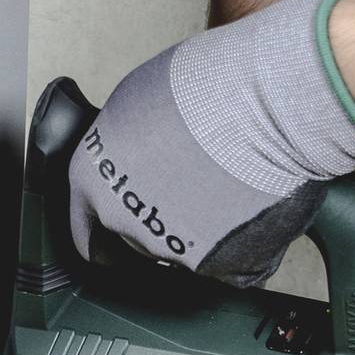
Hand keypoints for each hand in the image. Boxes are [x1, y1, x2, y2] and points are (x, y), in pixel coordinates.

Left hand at [67, 0, 354, 285]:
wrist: (270, 105)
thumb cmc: (211, 86)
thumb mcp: (137, 100)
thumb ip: (121, 146)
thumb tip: (128, 156)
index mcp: (94, 183)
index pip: (84, 227)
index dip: (104, 224)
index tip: (117, 225)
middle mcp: (127, 224)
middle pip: (136, 239)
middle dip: (159, 218)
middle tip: (191, 183)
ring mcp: (176, 252)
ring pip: (185, 252)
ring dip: (202, 228)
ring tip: (229, 184)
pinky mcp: (225, 267)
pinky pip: (232, 265)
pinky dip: (242, 244)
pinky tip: (252, 207)